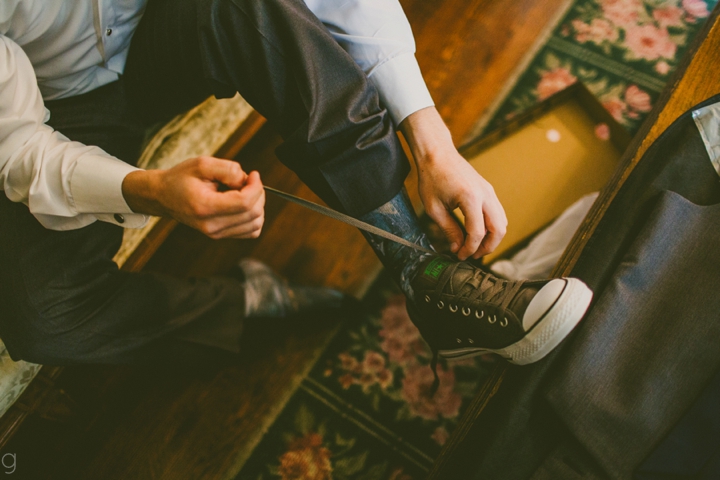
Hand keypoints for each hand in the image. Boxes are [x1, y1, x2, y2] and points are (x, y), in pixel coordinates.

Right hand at [122, 156, 264, 238]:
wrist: (163, 196)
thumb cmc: (181, 178)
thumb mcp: (202, 164)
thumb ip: (227, 169)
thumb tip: (247, 180)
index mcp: (205, 207)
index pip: (244, 202)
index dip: (256, 187)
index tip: (253, 174)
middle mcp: (211, 225)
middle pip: (253, 214)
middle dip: (258, 194)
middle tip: (248, 180)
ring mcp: (216, 234)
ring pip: (255, 225)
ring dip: (258, 205)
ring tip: (244, 191)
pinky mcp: (220, 236)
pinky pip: (250, 231)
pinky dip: (254, 217)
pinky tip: (243, 203)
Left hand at [399, 107, 506, 260]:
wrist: (437, 153)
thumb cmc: (432, 177)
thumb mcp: (434, 208)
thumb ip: (449, 230)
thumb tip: (457, 248)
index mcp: (470, 198)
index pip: (477, 232)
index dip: (470, 249)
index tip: (460, 256)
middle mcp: (485, 194)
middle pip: (499, 229)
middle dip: (488, 247)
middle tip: (472, 256)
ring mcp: (489, 191)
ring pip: (502, 222)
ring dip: (492, 238)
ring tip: (475, 247)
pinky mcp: (488, 190)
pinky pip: (497, 213)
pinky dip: (491, 227)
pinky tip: (477, 233)